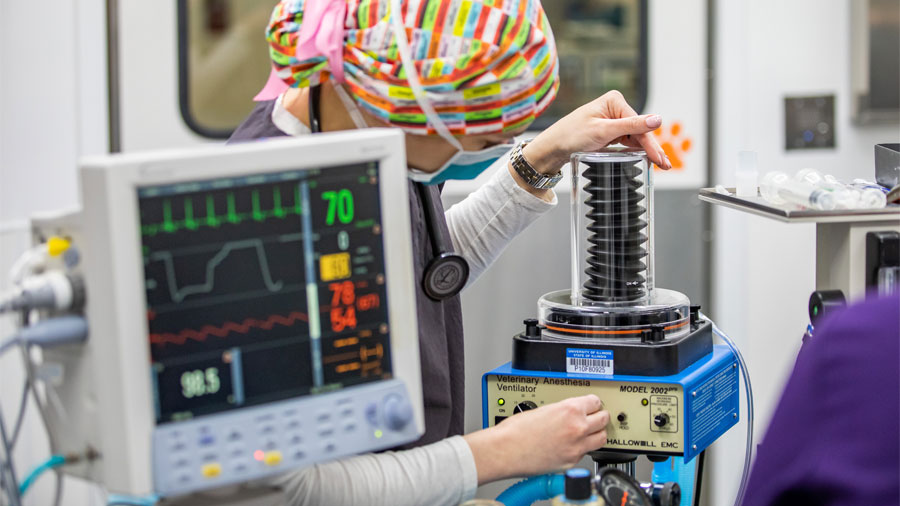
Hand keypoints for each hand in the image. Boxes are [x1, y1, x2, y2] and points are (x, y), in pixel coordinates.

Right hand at [463, 395, 609, 483]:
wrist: (506, 450)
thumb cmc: (515, 430)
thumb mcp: (543, 408)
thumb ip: (563, 410)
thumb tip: (570, 413)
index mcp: (570, 409)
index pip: (595, 401)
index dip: (592, 402)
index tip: (591, 404)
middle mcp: (577, 428)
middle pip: (603, 419)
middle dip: (598, 417)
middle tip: (593, 417)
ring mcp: (576, 447)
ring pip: (601, 438)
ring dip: (596, 434)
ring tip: (588, 432)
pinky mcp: (571, 462)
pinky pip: (585, 453)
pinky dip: (581, 449)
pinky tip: (570, 446)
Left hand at [523, 90, 670, 172]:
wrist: (552, 148)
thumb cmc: (571, 135)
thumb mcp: (603, 131)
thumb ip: (631, 126)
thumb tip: (658, 119)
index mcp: (615, 101)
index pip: (640, 125)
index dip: (651, 144)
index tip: (660, 160)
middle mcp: (615, 108)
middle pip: (639, 131)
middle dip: (652, 148)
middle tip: (665, 166)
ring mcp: (611, 120)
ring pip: (634, 137)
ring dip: (646, 151)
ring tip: (659, 165)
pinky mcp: (608, 132)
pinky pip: (626, 141)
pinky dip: (635, 151)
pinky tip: (644, 158)